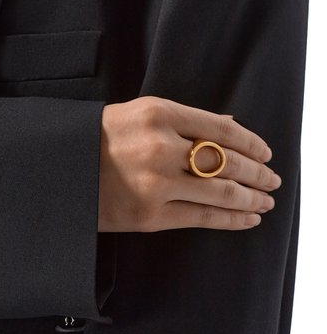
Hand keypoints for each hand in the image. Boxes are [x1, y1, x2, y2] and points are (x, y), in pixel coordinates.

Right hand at [98, 96, 281, 232]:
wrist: (61, 170)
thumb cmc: (100, 138)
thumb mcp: (139, 114)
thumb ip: (185, 120)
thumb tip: (230, 128)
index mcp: (159, 114)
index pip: (221, 128)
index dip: (251, 142)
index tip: (266, 152)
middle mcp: (162, 147)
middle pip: (227, 161)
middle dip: (258, 172)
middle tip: (273, 179)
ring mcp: (157, 183)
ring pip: (221, 192)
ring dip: (252, 197)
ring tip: (267, 200)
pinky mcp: (151, 216)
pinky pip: (202, 218)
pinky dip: (231, 220)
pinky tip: (248, 218)